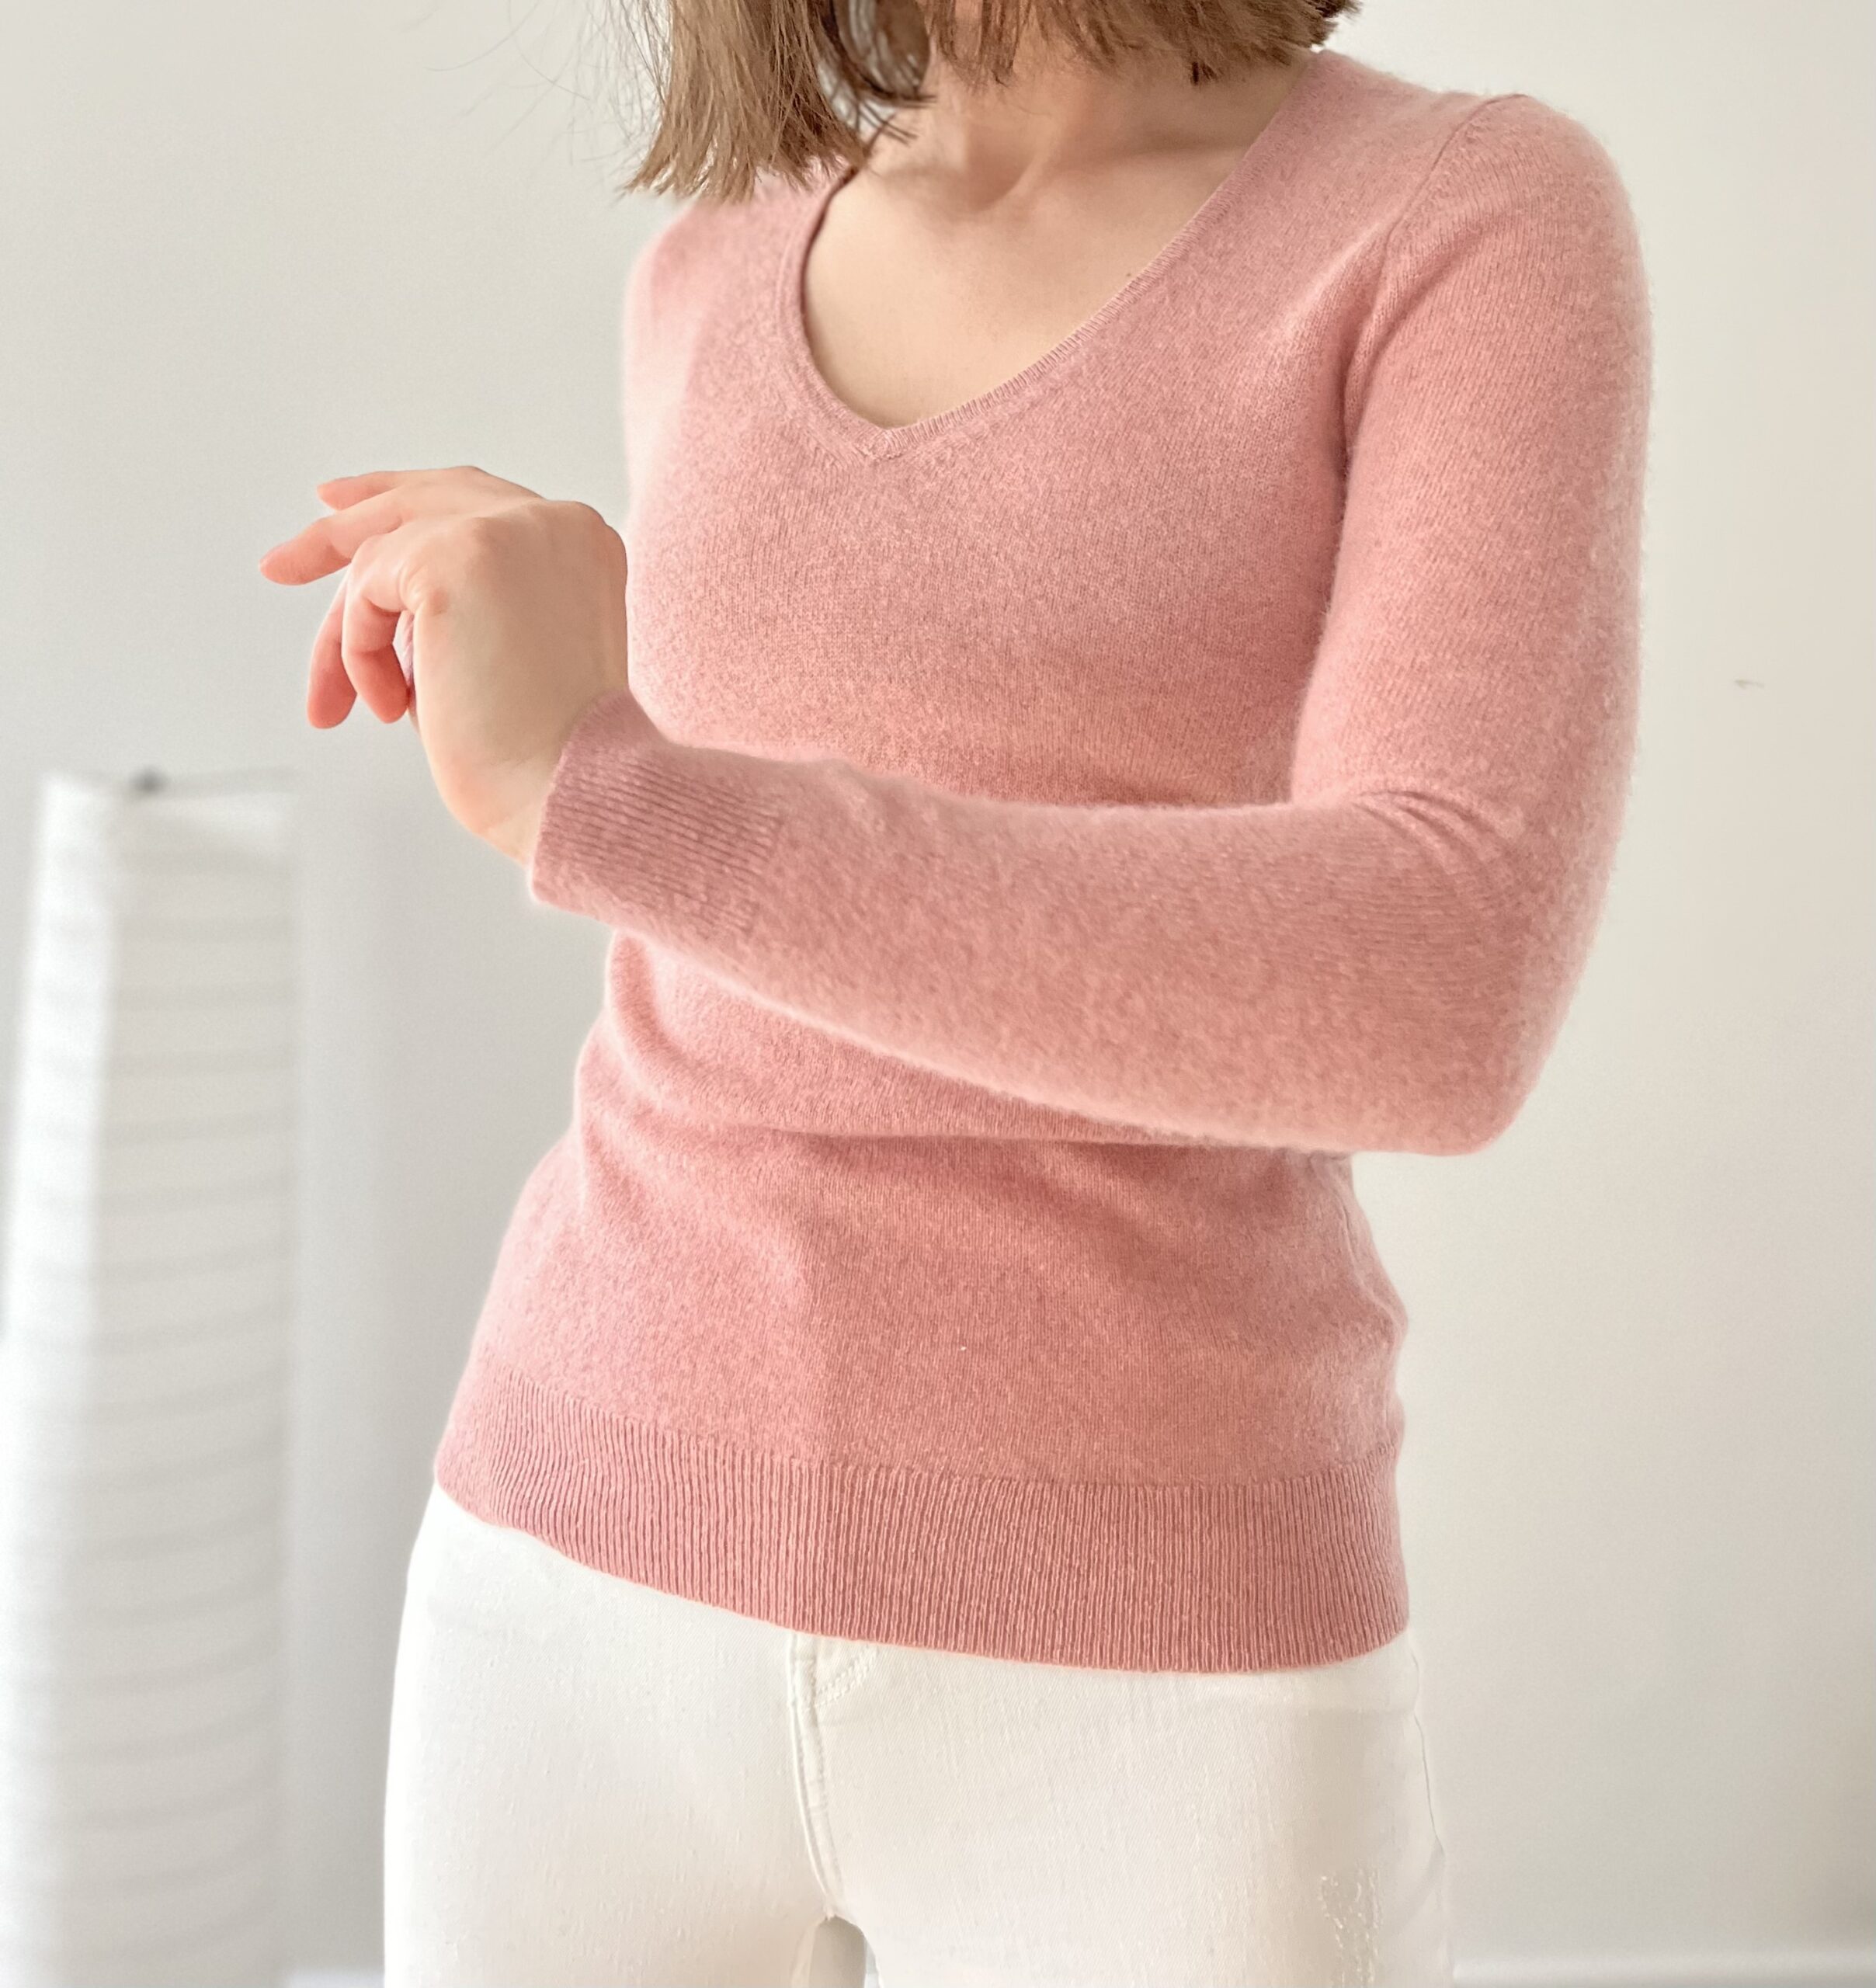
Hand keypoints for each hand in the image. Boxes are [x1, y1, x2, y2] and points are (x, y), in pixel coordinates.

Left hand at [257, 465, 659, 865]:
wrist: (573, 789)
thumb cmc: (548, 756)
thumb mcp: (515, 653)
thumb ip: (471, 603)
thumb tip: (384, 596)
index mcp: (579, 543)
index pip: (473, 497)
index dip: (399, 498)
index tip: (336, 505)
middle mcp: (552, 520)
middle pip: (419, 501)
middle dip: (341, 531)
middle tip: (280, 565)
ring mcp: (508, 530)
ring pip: (382, 554)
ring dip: (353, 638)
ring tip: (351, 705)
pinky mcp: (460, 556)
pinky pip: (368, 585)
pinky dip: (360, 649)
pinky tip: (391, 703)